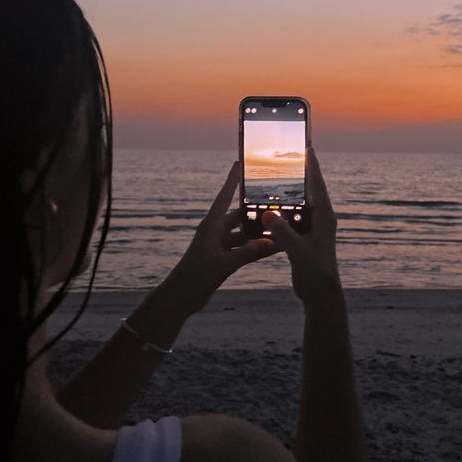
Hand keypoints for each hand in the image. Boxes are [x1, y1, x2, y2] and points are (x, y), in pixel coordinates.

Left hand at [166, 161, 280, 314]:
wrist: (182, 297)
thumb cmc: (195, 277)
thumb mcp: (224, 264)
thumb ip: (248, 253)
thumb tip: (272, 243)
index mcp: (211, 226)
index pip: (224, 197)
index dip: (232, 180)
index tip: (239, 164)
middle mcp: (215, 232)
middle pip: (239, 215)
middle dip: (256, 211)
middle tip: (275, 203)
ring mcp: (219, 245)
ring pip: (244, 234)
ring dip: (258, 233)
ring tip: (279, 228)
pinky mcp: (223, 257)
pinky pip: (244, 248)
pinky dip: (256, 248)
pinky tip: (272, 248)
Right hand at [260, 147, 343, 308]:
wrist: (320, 294)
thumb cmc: (315, 272)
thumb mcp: (297, 250)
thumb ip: (282, 231)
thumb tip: (266, 212)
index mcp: (324, 218)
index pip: (317, 185)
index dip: (312, 166)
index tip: (307, 147)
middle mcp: (320, 220)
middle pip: (308, 191)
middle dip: (298, 175)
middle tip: (287, 158)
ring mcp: (312, 229)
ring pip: (298, 206)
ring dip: (286, 196)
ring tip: (273, 181)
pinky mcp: (303, 239)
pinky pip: (291, 221)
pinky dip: (280, 214)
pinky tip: (266, 210)